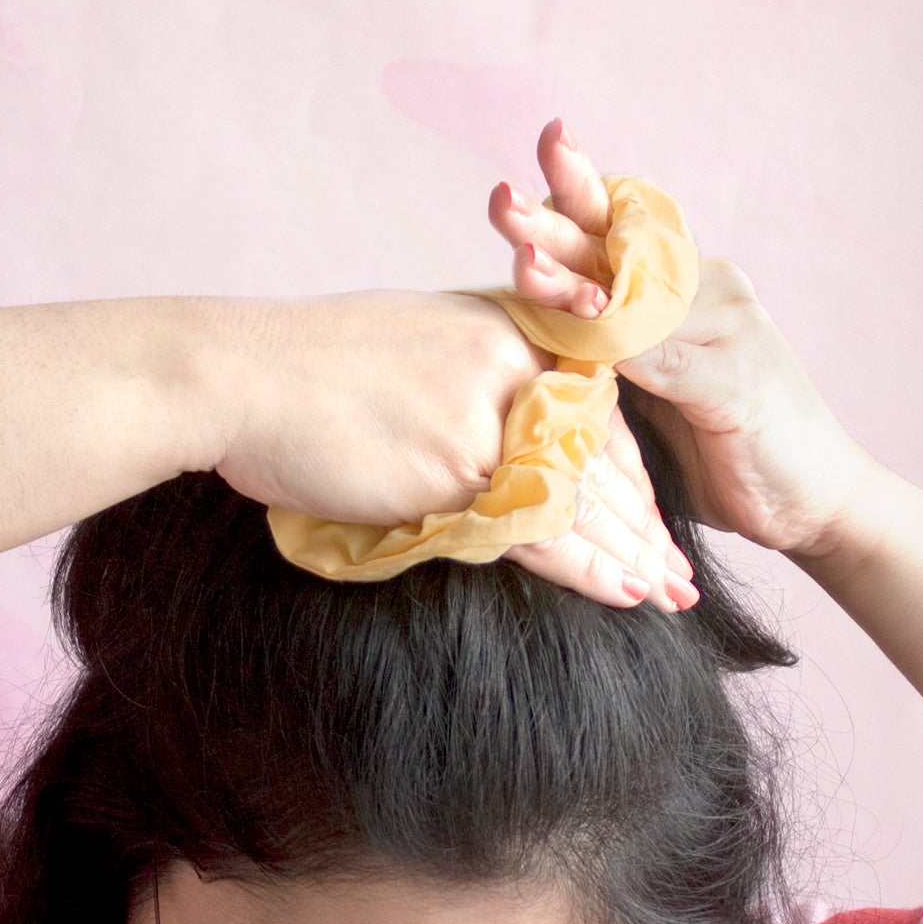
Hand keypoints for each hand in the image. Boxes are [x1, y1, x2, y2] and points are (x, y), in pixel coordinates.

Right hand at [215, 280, 689, 612]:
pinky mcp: (456, 463)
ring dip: (636, 552)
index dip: (630, 470)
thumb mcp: (406, 354)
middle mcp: (509, 362)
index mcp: (501, 329)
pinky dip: (589, 565)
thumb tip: (493, 444)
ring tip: (673, 594)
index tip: (658, 517)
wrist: (236, 375)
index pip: (593, 407)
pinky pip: (542, 525)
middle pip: (602, 452)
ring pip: (584, 493)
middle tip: (687, 572)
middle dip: (649, 521)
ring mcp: (486, 412)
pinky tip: (628, 590)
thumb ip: (465, 391)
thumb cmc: (302, 372)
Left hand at [488, 118, 885, 561]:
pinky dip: (622, 340)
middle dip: (555, 219)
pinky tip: (583, 325)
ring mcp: (727, 326)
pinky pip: (665, 352)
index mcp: (680, 286)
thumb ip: (607, 352)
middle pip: (619, 244)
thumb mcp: (651, 393)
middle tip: (502, 198)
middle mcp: (706, 290)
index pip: (614, 231)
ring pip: (633, 294)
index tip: (515, 181)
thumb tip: (531, 327)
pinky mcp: (734, 376)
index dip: (570, 198)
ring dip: (573, 278)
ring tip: (522, 262)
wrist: (813, 502)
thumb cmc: (723, 448)